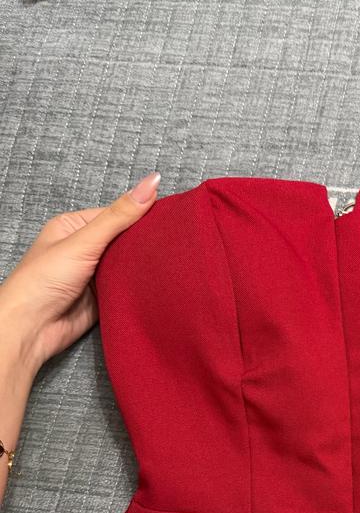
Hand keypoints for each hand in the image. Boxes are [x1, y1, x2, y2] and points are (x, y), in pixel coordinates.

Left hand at [0, 170, 161, 380]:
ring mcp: (93, 274)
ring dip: (142, 266)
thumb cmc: (42, 282)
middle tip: (174, 241)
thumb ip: (119, 215)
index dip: (141, 214)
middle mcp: (83, 248)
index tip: (169, 216)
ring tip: (171, 260)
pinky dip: (139, 286)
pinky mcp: (102, 298)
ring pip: (127, 264)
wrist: (32, 329)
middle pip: (124, 239)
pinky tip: (157, 281)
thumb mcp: (84, 241)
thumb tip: (150, 182)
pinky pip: (127, 287)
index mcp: (73, 226)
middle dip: (144, 242)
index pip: (116, 214)